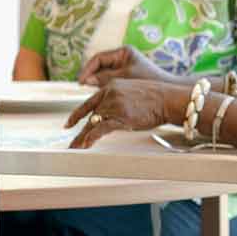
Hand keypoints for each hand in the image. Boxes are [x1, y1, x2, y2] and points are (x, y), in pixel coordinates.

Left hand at [64, 78, 189, 148]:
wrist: (168, 98)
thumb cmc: (156, 98)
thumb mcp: (132, 93)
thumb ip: (118, 100)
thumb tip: (111, 115)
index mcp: (111, 87)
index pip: (88, 103)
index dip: (76, 115)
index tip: (68, 124)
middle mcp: (109, 94)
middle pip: (89, 116)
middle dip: (79, 132)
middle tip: (71, 144)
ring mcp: (114, 105)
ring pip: (93, 124)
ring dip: (82, 138)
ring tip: (75, 148)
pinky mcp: (120, 116)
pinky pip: (101, 129)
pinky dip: (91, 138)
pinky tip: (85, 145)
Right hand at [80, 45, 178, 85]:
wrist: (167, 94)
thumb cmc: (148, 82)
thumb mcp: (123, 78)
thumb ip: (104, 78)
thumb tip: (85, 80)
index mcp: (123, 52)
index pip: (98, 58)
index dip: (87, 69)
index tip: (81, 81)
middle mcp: (123, 58)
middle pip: (100, 66)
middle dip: (91, 77)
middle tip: (83, 88)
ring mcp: (125, 67)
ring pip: (104, 75)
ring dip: (97, 83)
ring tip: (91, 93)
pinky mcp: (127, 78)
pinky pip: (111, 81)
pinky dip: (105, 88)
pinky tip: (102, 97)